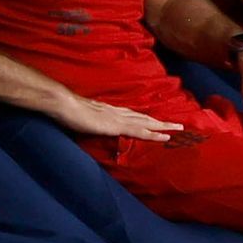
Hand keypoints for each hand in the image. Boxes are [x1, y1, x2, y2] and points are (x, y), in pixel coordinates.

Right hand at [49, 92, 192, 144]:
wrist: (64, 105)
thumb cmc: (67, 110)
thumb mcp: (80, 116)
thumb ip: (88, 119)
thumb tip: (87, 122)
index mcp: (109, 110)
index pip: (132, 114)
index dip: (145, 118)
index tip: (155, 121)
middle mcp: (117, 112)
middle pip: (144, 117)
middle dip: (160, 121)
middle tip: (178, 124)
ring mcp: (118, 119)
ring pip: (147, 123)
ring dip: (163, 126)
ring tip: (178, 129)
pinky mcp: (117, 127)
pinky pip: (140, 131)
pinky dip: (154, 134)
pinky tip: (165, 137)